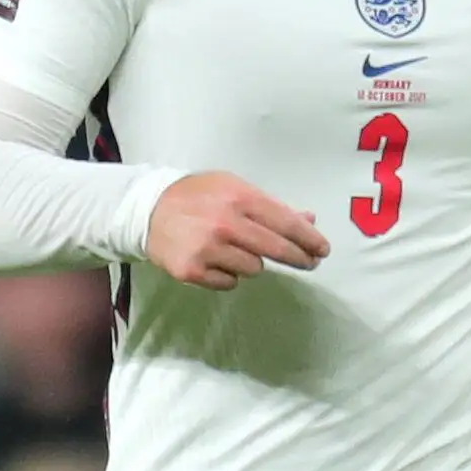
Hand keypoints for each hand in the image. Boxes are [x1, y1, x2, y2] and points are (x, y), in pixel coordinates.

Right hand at [144, 172, 330, 290]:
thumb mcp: (234, 188)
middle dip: (299, 258)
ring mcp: (209, 249)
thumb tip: (309, 220)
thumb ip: (272, 206)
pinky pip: (230, 282)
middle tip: (309, 263)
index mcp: (239, 198)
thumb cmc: (198, 196)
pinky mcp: (194, 271)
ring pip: (254, 269)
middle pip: (277, 250)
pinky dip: (228, 274)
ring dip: (252, 262)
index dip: (309, 239)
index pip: (287, 224)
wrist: (148, 210)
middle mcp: (226, 224)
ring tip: (235, 249)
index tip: (322, 250)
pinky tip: (216, 260)